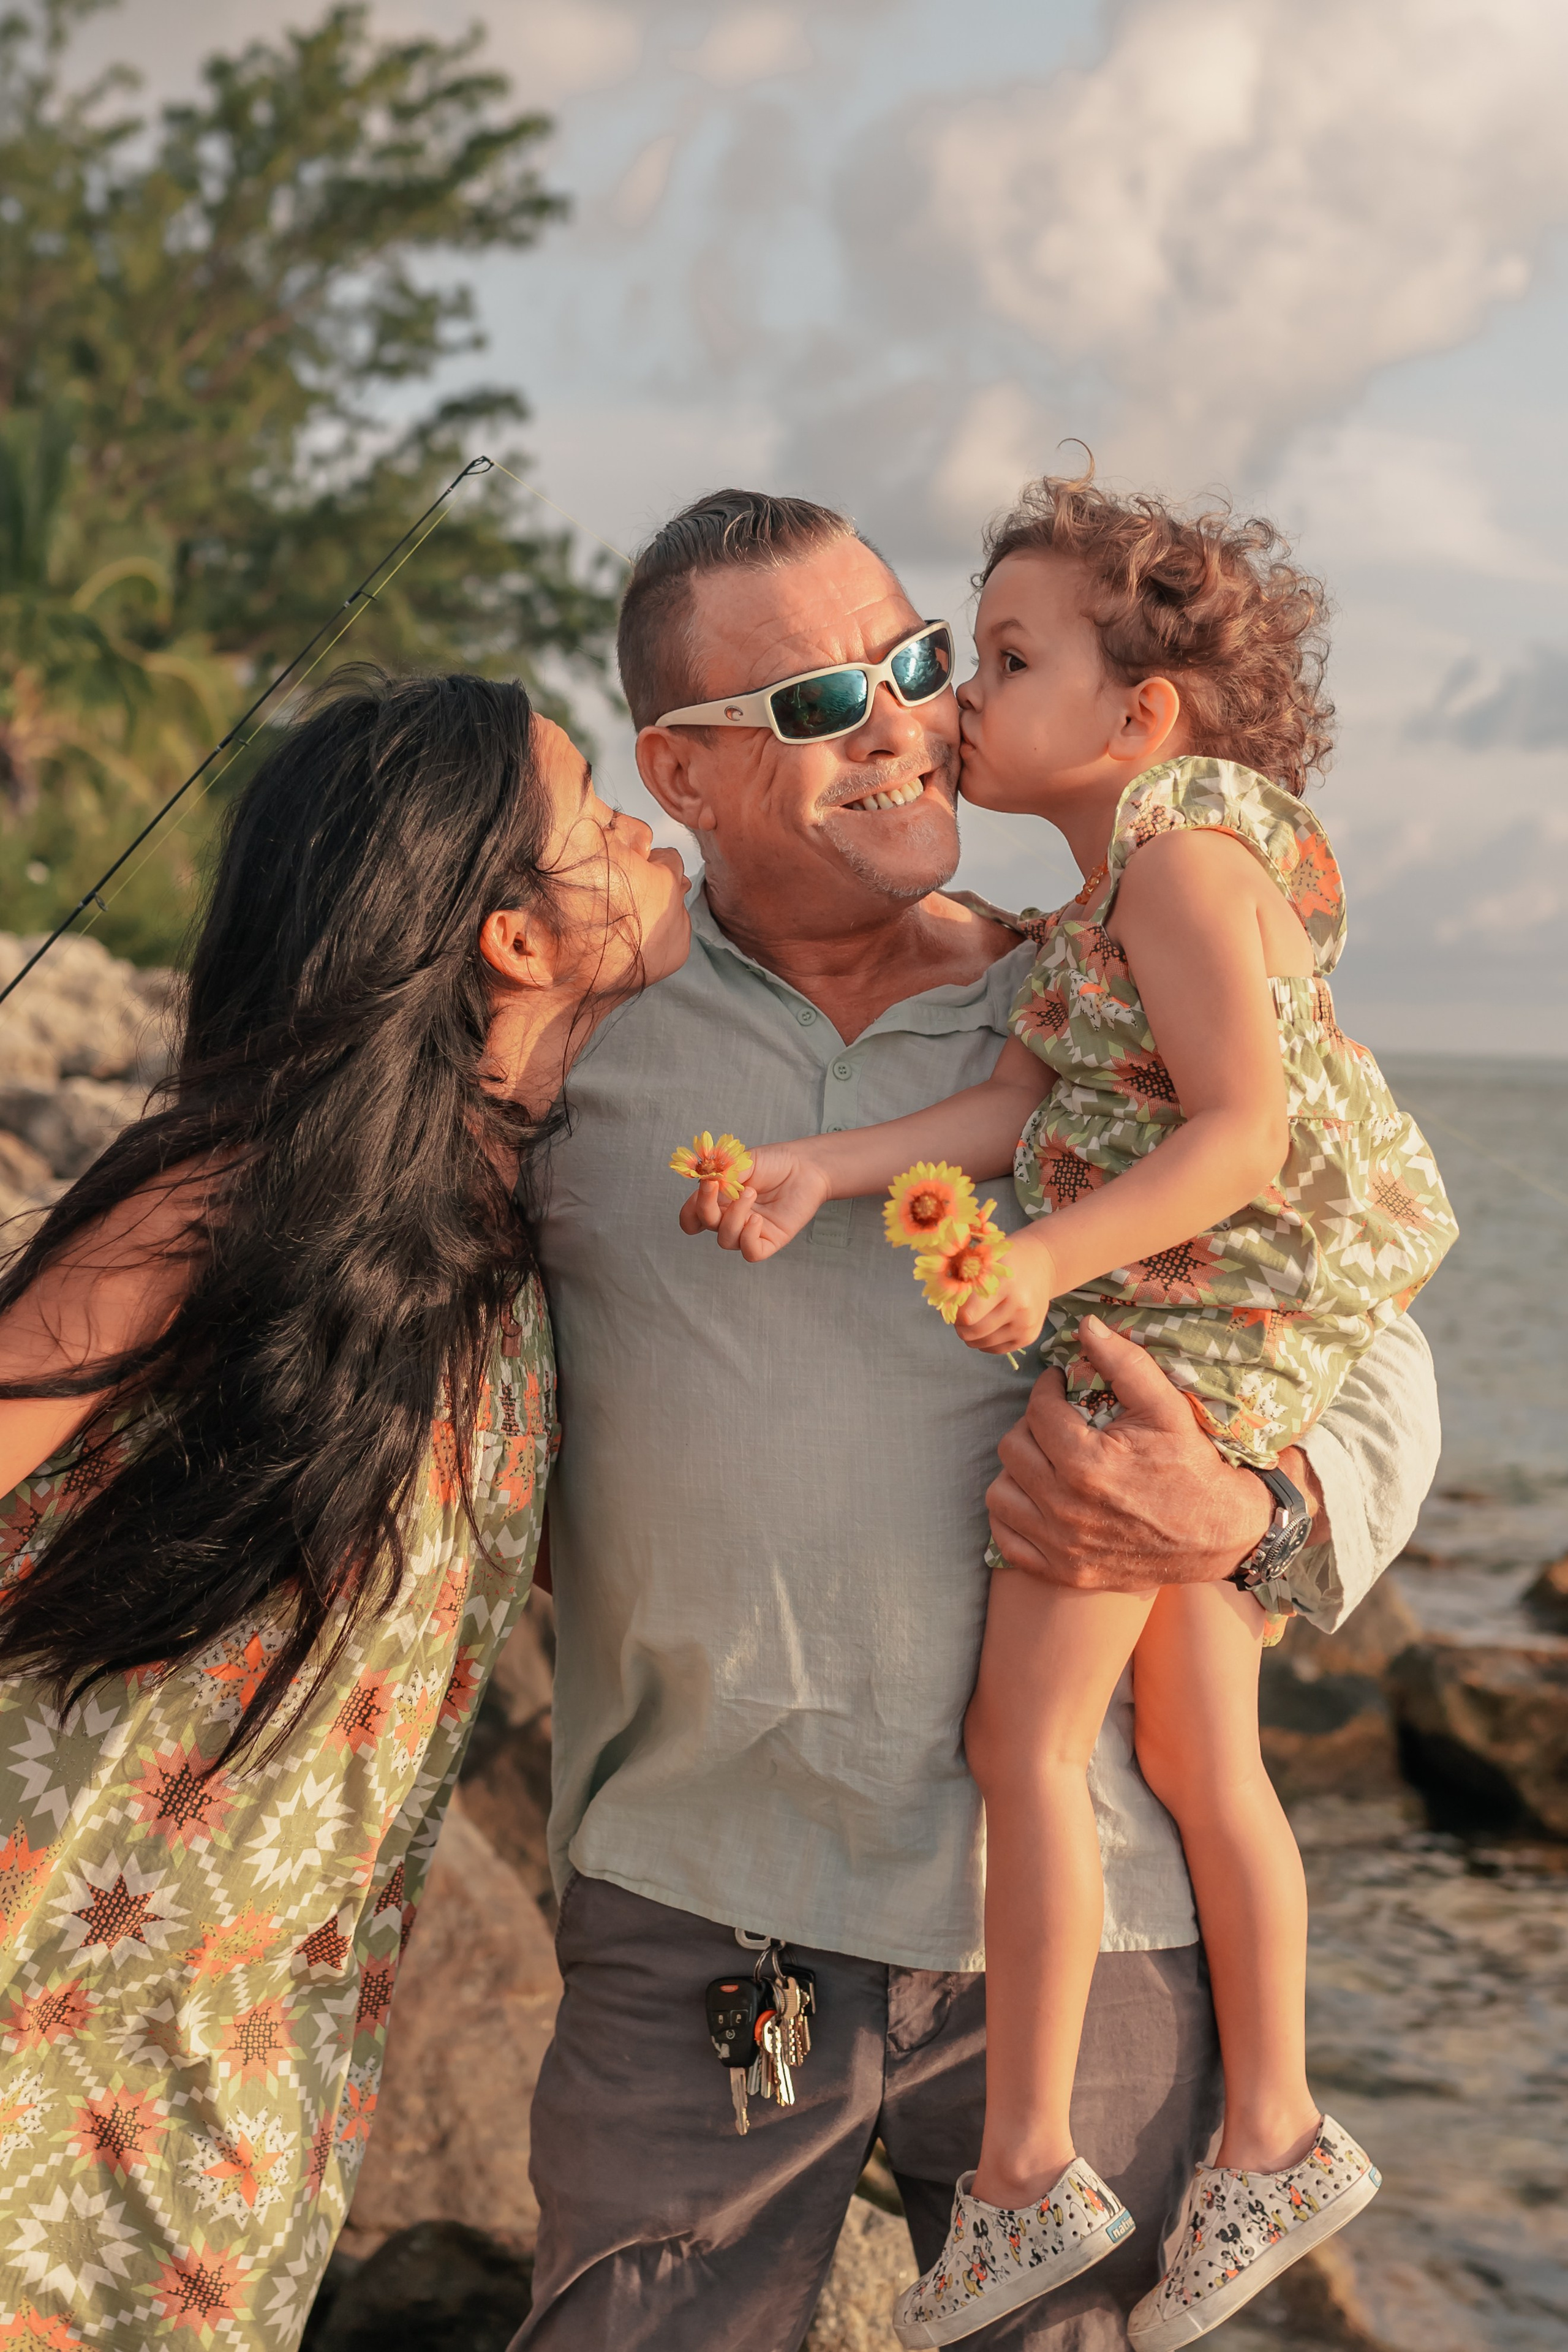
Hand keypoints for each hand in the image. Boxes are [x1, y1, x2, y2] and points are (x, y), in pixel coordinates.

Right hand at [677, 1142, 831, 1261]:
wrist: (806, 1166)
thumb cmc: (775, 1163)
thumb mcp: (743, 1161)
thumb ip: (723, 1172)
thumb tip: (704, 1178)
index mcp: (720, 1200)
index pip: (693, 1216)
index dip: (689, 1208)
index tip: (702, 1185)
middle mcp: (731, 1217)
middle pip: (705, 1225)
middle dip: (705, 1206)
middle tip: (716, 1184)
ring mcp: (749, 1231)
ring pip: (726, 1240)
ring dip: (733, 1216)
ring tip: (752, 1193)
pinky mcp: (769, 1241)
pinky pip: (750, 1252)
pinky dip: (748, 1238)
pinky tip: (757, 1219)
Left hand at [953, 1245, 1056, 1356]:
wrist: (1043, 1265)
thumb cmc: (1007, 1261)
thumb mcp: (984, 1260)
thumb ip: (964, 1282)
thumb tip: (943, 1308)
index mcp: (1006, 1285)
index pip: (968, 1316)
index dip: (954, 1313)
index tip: (952, 1304)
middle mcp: (1020, 1307)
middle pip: (973, 1332)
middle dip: (960, 1326)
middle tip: (960, 1314)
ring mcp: (1026, 1325)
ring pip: (982, 1344)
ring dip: (971, 1335)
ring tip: (974, 1319)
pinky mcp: (1029, 1337)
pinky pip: (995, 1350)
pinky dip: (985, 1341)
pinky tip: (987, 1325)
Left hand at [985, 1316, 1279, 1589]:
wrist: (1220, 1533)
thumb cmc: (1192, 1465)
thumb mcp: (1166, 1408)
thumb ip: (1125, 1363)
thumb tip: (1085, 1324)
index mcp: (1088, 1464)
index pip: (1037, 1411)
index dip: (1047, 1388)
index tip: (1059, 1384)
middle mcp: (1066, 1508)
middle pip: (1012, 1448)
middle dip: (1031, 1425)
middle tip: (1055, 1420)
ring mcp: (1061, 1546)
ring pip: (1000, 1494)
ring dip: (1017, 1470)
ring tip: (1044, 1458)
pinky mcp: (1063, 1571)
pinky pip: (1006, 1539)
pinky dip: (1013, 1516)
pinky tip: (1036, 1496)